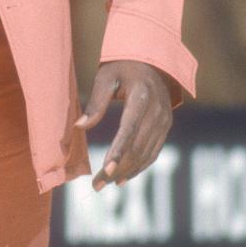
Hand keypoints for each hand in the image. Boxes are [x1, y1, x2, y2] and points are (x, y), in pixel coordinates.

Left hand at [75, 59, 172, 191]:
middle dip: (117, 169)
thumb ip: (95, 102)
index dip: (118, 151)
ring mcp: (164, 121)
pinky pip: (153, 152)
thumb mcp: (105, 77)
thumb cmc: (122, 67)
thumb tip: (79, 126)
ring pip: (145, 154)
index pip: (130, 130)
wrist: (151, 61)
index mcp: (142, 97)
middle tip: (96, 185)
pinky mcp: (166, 127)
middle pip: (137, 147)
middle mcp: (157, 111)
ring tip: (105, 184)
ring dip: (126, 172)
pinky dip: (139, 167)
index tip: (106, 170)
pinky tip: (123, 178)